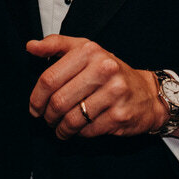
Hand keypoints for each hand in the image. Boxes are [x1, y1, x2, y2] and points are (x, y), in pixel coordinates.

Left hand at [25, 35, 167, 139]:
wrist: (147, 93)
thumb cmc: (109, 71)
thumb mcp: (86, 51)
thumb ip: (56, 45)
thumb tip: (31, 46)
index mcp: (90, 51)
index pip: (49, 78)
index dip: (36, 97)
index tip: (34, 107)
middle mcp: (104, 69)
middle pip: (58, 101)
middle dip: (48, 115)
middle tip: (48, 119)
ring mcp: (115, 93)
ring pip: (71, 119)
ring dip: (61, 128)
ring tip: (61, 128)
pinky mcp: (120, 115)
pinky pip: (87, 130)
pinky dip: (79, 133)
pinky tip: (81, 128)